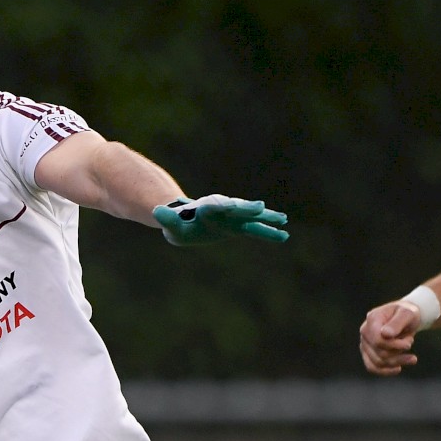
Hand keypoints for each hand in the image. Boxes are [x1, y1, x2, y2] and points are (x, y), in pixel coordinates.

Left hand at [153, 195, 288, 244]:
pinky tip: (283, 235)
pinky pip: (256, 229)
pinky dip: (268, 231)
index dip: (224, 206)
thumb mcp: (169, 223)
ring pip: (252, 216)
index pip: (216, 206)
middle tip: (260, 207)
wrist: (186, 221)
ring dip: (265, 218)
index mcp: (207, 208)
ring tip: (282, 219)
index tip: (232, 206)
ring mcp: (234, 217)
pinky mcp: (239, 227)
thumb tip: (156, 212)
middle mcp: (223, 209)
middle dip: (247, 208)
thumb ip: (167, 218)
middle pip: (237, 207)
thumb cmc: (177, 224)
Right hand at [359, 300, 424, 375]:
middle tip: (410, 342)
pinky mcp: (368, 353)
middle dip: (399, 352)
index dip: (395, 346)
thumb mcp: (407, 314)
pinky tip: (398, 369)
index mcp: (372, 319)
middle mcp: (365, 331)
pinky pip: (372, 367)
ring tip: (411, 356)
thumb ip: (397, 323)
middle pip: (379, 353)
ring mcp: (364, 343)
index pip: (378, 340)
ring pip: (377, 362)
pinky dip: (386, 371)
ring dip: (398, 361)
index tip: (410, 343)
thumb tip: (385, 334)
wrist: (406, 318)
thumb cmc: (407, 314)